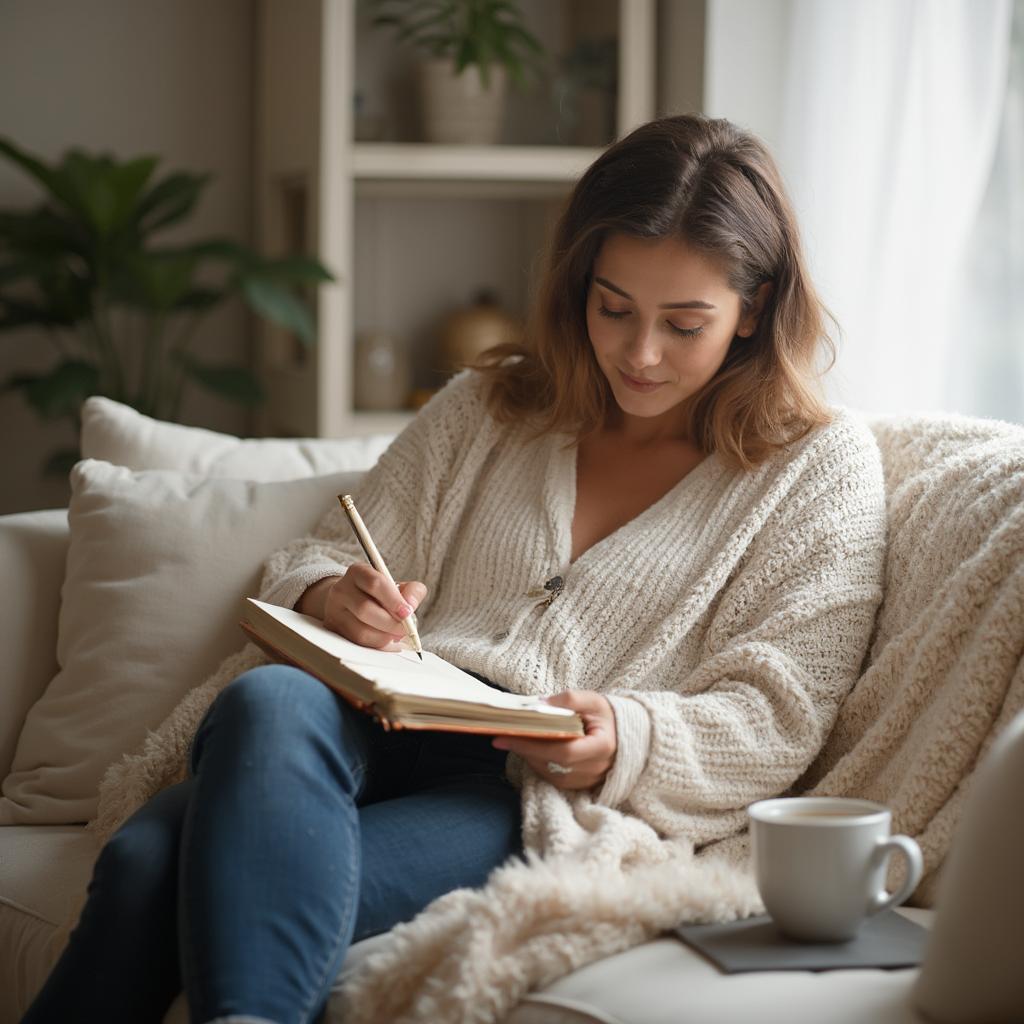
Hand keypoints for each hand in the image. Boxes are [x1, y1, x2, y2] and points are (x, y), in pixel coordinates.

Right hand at [298, 567, 426, 649]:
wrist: (349, 600)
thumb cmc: (378, 594)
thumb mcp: (396, 586)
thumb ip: (411, 591)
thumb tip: (411, 605)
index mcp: (358, 572)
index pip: (375, 584)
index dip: (393, 600)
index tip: (407, 612)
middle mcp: (341, 589)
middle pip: (365, 609)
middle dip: (390, 623)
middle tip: (405, 629)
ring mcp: (334, 611)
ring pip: (360, 631)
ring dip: (384, 637)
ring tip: (396, 635)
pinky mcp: (333, 629)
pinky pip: (357, 643)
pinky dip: (377, 645)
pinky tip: (387, 641)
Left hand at [493, 691, 617, 790]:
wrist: (625, 734)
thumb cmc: (607, 715)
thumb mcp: (593, 700)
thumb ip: (569, 699)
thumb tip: (539, 705)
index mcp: (602, 747)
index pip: (563, 751)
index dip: (533, 745)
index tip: (508, 735)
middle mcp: (596, 769)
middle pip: (553, 765)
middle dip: (525, 750)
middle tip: (502, 737)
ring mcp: (589, 780)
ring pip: (551, 775)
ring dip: (530, 758)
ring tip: (514, 740)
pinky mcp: (582, 785)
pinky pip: (555, 779)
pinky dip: (539, 765)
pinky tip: (530, 750)